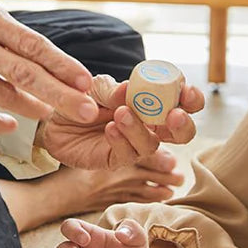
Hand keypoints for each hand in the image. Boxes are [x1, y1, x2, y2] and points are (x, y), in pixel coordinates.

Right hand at [0, 0, 97, 134]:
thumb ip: (5, 27)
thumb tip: (42, 51)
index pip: (34, 45)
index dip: (63, 65)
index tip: (85, 80)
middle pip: (26, 73)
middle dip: (61, 94)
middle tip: (87, 110)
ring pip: (2, 94)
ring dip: (32, 108)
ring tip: (53, 116)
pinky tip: (11, 125)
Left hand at [38, 76, 201, 169]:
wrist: (55, 119)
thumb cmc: (83, 98)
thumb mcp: (96, 87)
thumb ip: (112, 90)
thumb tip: (128, 89)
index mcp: (153, 101)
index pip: (183, 101)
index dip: (191, 98)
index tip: (186, 91)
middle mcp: (151, 125)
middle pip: (182, 132)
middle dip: (183, 124)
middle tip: (173, 115)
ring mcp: (135, 144)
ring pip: (153, 144)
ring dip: (140, 128)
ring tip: (121, 113)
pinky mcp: (117, 160)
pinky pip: (128, 155)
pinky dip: (122, 140)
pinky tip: (110, 129)